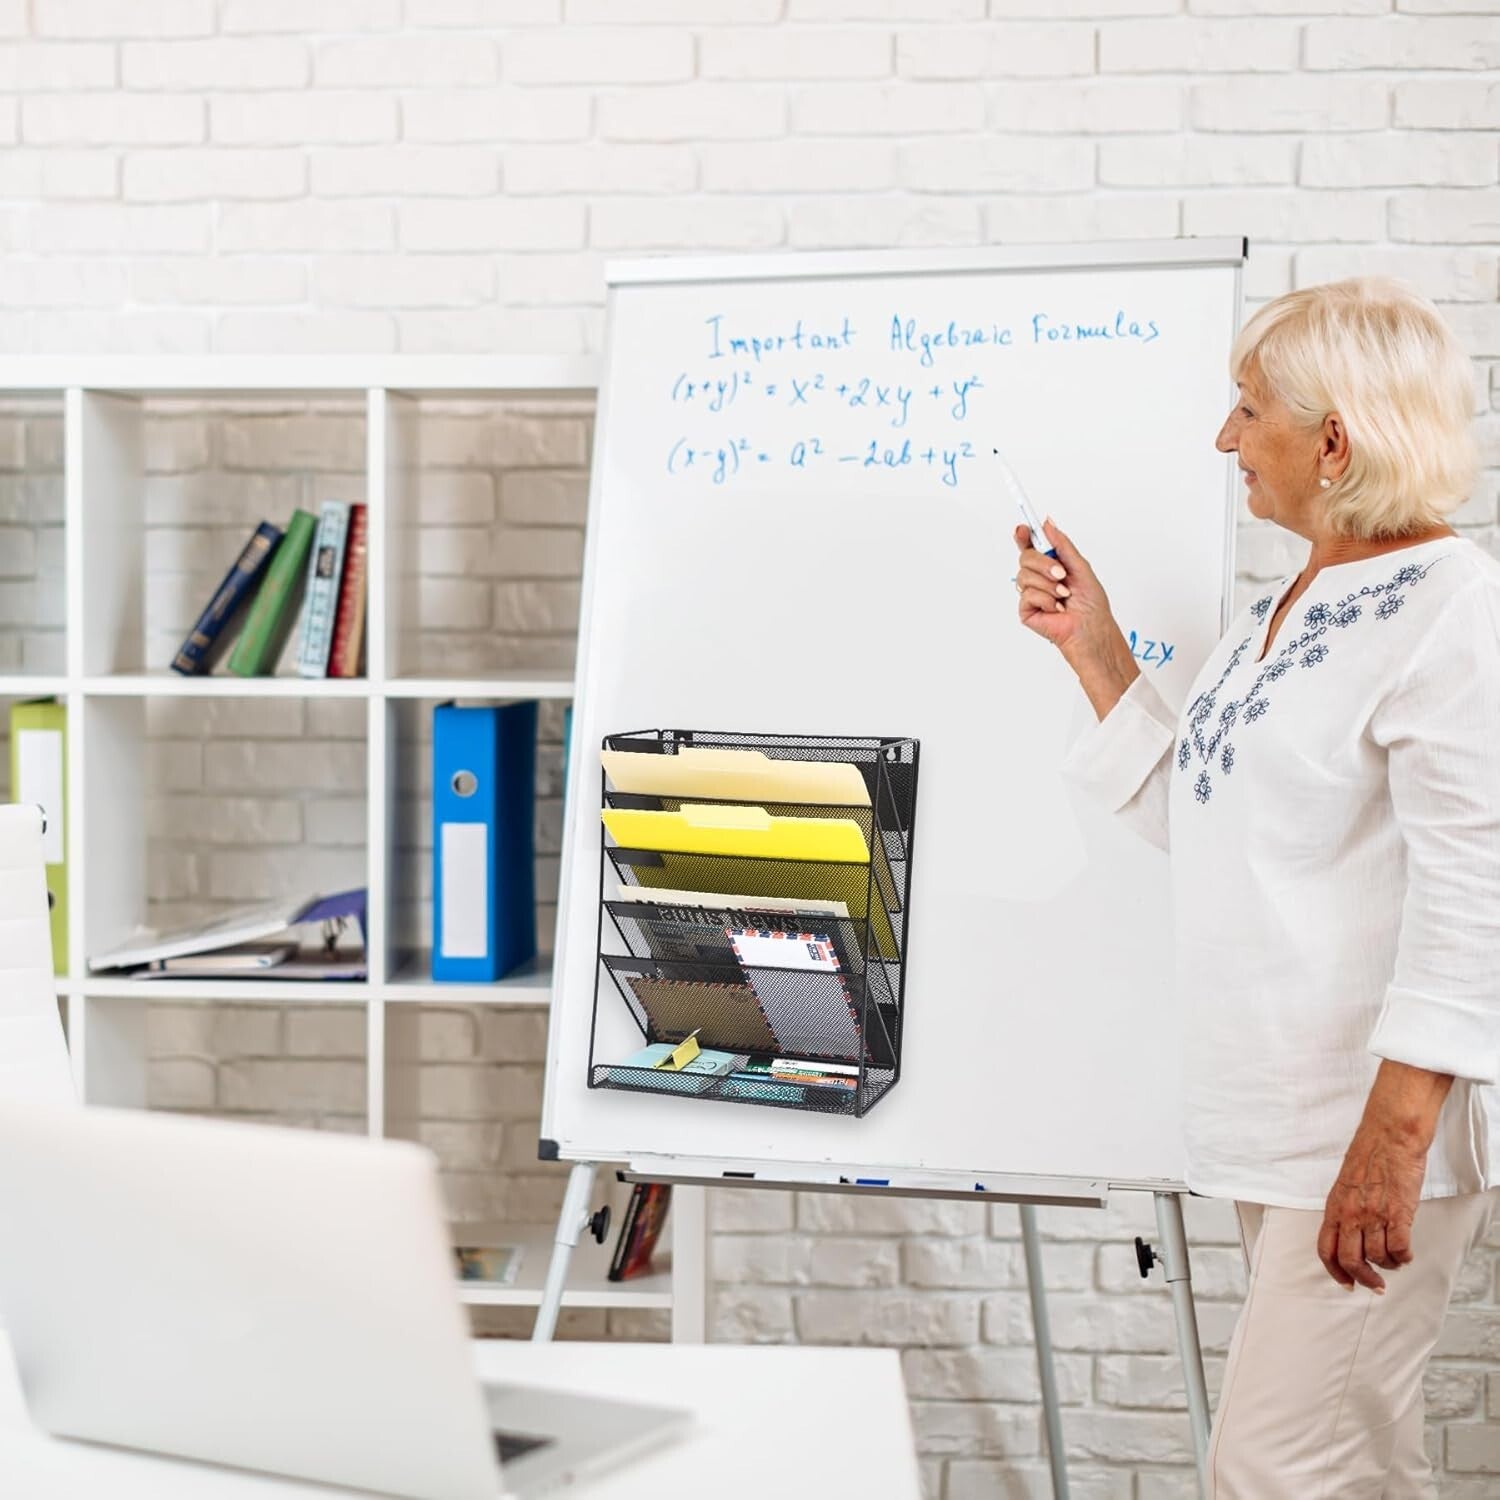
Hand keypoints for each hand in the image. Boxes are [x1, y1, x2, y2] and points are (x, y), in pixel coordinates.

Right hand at [1012, 518, 1137, 719]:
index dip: (1024, 535)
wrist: (1091, 628)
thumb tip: (1047, 524)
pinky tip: (1056, 608)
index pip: (1031, 545)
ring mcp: (1031, 593)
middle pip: (1025, 556)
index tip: (1023, 527)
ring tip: (1064, 595)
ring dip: (1048, 584)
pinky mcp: (1026, 609)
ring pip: (1024, 575)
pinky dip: (1046, 599)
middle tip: (1061, 573)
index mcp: (1051, 564)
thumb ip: (1062, 544)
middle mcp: (1038, 577)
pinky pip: (1027, 594)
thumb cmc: (1091, 603)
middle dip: (1043, 563)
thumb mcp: (1080, 566)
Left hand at [1317, 1061, 1452, 1291]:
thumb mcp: (1345, 1184)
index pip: (1326, 1249)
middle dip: (1364, 1278)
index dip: (1335, 1271)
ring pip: (1378, 1257)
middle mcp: (1351, 1214)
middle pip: (1351, 1260)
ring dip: (1389, 1265)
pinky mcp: (1399, 1213)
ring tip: (1394, 1259)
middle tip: (1376, 1284)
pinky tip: (1406, 1253)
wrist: (1389, 1136)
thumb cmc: (1369, 1155)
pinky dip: (1404, 1257)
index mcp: (1335, 1206)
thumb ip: (1345, 1209)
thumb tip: (1349, 1235)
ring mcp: (1374, 1214)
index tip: (1347, 1283)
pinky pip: (1400, 1248)